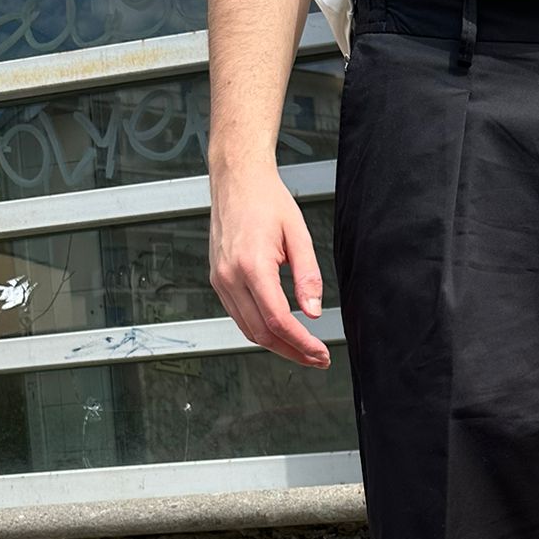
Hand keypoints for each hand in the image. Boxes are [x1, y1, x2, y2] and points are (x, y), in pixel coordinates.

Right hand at [208, 162, 330, 367]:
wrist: (237, 180)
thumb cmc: (266, 200)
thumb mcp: (298, 235)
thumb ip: (307, 276)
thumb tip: (313, 312)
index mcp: (251, 265)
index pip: (278, 320)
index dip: (302, 343)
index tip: (320, 353)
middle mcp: (230, 276)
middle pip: (262, 333)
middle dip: (292, 351)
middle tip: (317, 358)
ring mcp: (220, 279)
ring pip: (248, 329)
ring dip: (276, 345)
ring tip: (303, 350)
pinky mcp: (218, 279)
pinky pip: (240, 316)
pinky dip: (261, 330)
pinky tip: (281, 331)